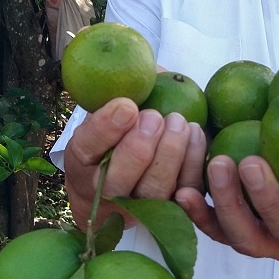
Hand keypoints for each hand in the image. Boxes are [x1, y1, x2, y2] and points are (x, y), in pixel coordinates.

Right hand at [62, 96, 206, 228]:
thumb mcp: (109, 109)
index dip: (105, 129)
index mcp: (82, 161)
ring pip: (152, 192)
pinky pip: (183, 193)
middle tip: (155, 117)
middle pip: (117, 181)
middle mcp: (103, 191)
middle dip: (137, 149)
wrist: (128, 177)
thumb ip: (123, 90)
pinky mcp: (168, 211)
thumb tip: (150, 68)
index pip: (85, 148)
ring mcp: (137, 207)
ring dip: (169, 157)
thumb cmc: (119, 132)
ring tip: (179, 122)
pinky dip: (193, 164)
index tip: (126, 105)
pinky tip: (196, 133)